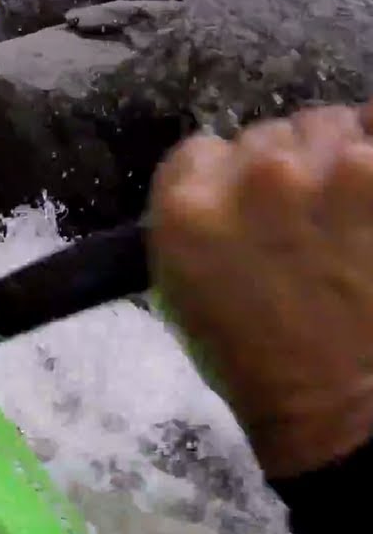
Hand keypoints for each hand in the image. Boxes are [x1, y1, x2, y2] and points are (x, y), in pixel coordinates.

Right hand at [149, 101, 372, 478]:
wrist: (343, 410)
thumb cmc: (254, 363)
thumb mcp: (179, 294)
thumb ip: (190, 225)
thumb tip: (218, 189)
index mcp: (187, 209)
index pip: (199, 151)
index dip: (222, 179)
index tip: (244, 209)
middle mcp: (255, 177)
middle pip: (265, 135)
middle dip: (282, 170)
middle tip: (302, 220)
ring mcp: (331, 171)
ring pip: (326, 124)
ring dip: (335, 157)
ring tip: (349, 206)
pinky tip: (370, 195)